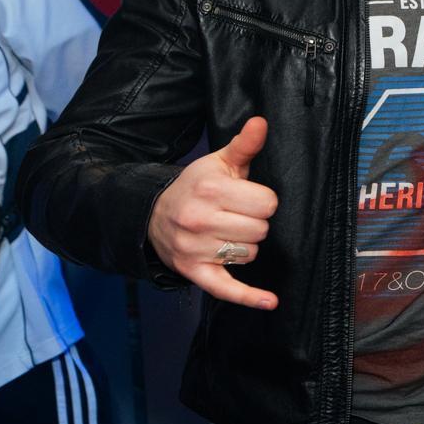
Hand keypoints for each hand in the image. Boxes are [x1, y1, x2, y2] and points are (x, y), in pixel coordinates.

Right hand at [147, 117, 279, 308]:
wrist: (152, 215)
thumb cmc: (195, 188)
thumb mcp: (218, 163)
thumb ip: (244, 145)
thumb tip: (262, 122)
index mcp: (209, 190)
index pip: (267, 203)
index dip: (263, 200)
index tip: (247, 198)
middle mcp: (199, 220)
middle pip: (261, 229)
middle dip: (255, 222)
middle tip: (236, 215)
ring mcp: (195, 249)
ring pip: (251, 253)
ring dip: (246, 246)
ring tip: (226, 232)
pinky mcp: (194, 272)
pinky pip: (227, 288)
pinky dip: (250, 297)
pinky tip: (270, 301)